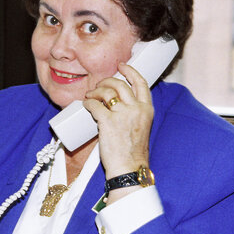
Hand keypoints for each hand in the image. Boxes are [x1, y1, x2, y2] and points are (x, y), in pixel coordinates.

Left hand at [83, 63, 153, 180]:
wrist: (129, 168)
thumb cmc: (132, 152)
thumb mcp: (140, 127)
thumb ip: (133, 114)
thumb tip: (114, 104)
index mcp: (147, 109)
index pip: (141, 82)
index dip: (129, 71)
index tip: (121, 65)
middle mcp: (137, 109)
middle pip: (119, 84)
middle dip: (106, 82)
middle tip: (98, 86)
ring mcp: (123, 115)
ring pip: (106, 92)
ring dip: (95, 92)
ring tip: (89, 96)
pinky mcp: (108, 122)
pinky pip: (94, 105)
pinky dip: (88, 103)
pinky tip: (85, 104)